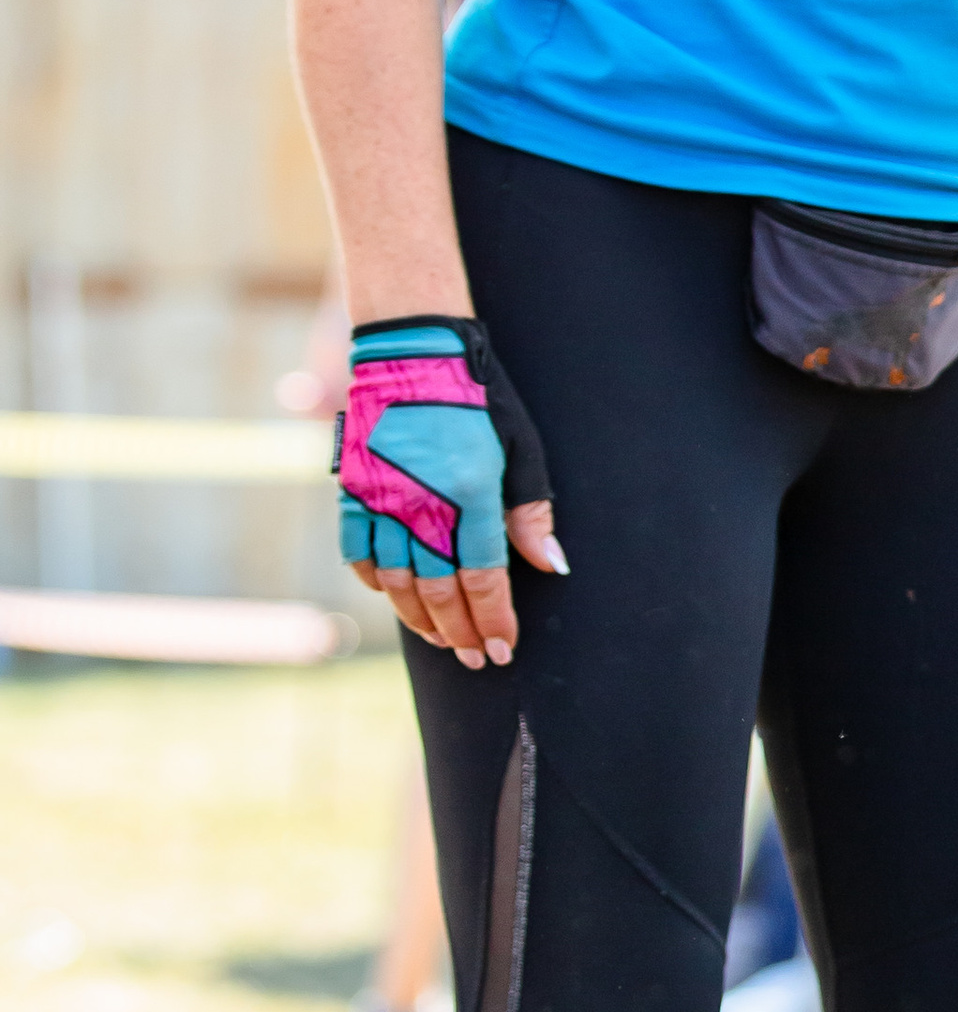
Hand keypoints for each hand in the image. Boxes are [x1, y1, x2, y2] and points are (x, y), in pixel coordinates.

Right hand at [337, 320, 561, 672]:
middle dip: (461, 632)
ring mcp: (380, 499)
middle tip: (476, 659)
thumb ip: (531, 513)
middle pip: (440, 590)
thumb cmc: (477, 399)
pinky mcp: (352, 492)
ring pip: (397, 582)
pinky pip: (360, 554)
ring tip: (443, 640)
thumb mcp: (520, 447)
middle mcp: (420, 503)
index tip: (502, 649)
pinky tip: (397, 599)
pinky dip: (377, 584)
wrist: (411, 352)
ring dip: (421, 619)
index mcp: (470, 492)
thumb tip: (552, 567)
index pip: (483, 578)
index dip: (493, 620)